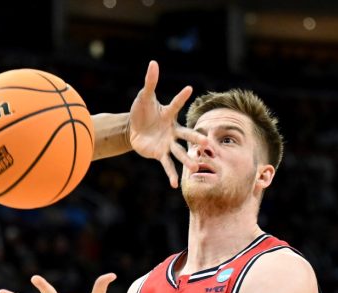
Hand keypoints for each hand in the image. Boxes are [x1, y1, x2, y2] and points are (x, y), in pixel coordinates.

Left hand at [129, 60, 205, 187]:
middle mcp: (172, 130)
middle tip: (206, 143)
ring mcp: (167, 143)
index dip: (180, 97)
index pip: (175, 104)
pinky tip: (174, 185)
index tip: (188, 88)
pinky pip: (166, 165)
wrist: (132, 129)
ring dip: (187, 160)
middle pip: (186, 135)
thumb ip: (150, 82)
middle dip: (195, 139)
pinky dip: (170, 174)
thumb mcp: (143, 98)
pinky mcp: (159, 154)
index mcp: (169, 114)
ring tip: (196, 167)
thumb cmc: (141, 112)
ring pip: (179, 152)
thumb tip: (153, 63)